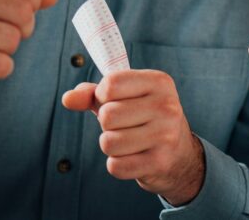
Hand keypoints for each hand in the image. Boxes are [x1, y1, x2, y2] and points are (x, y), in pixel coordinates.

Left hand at [61, 70, 204, 205]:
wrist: (181, 155)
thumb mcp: (124, 98)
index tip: (114, 101)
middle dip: (107, 124)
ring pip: (108, 143)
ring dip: (111, 146)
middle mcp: (166, 105)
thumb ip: (93, 94)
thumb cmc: (145, 119)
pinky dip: (118, 165)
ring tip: (129, 142)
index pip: (110, 84)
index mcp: (159, 81)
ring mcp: (165, 135)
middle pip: (107, 116)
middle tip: (125, 126)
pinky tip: (134, 158)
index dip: (102, 96)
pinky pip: (116, 166)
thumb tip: (67, 99)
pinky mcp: (160, 162)